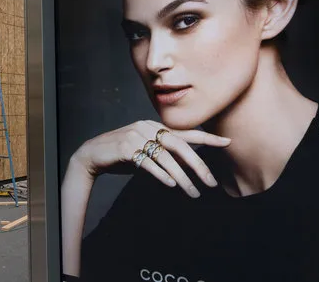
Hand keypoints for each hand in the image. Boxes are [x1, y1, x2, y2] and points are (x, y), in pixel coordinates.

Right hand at [70, 120, 230, 197]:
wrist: (91, 155)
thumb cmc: (121, 155)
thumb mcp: (145, 151)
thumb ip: (163, 153)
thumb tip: (188, 165)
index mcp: (154, 126)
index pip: (185, 132)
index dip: (207, 138)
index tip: (227, 142)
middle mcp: (146, 127)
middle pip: (179, 145)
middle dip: (198, 165)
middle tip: (211, 183)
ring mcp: (135, 136)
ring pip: (165, 157)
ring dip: (181, 177)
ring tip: (192, 192)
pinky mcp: (124, 148)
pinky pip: (148, 162)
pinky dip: (161, 174)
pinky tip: (171, 184)